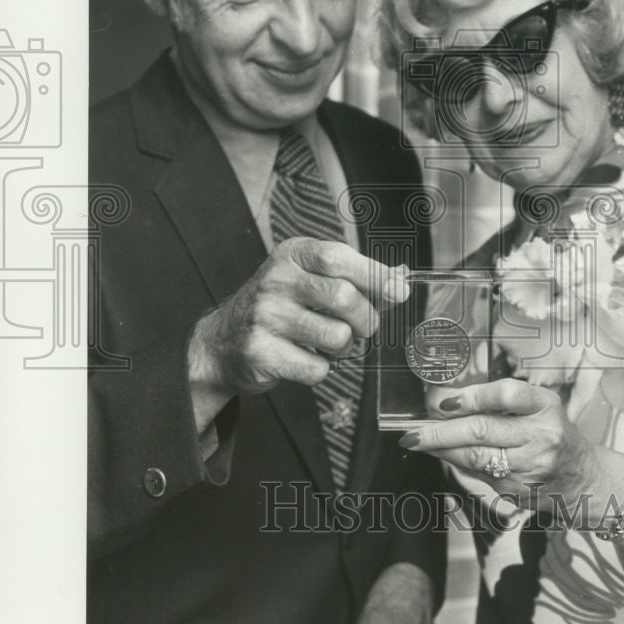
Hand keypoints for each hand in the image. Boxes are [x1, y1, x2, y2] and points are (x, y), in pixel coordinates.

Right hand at [187, 239, 408, 430]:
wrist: (223, 342)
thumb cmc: (281, 306)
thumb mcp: (311, 279)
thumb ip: (356, 279)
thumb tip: (400, 282)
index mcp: (292, 254)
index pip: (338, 257)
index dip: (374, 275)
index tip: (398, 292)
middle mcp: (275, 280)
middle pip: (343, 298)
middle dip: (367, 319)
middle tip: (364, 328)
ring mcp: (265, 316)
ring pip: (336, 336)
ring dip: (345, 347)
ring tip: (331, 344)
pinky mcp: (261, 352)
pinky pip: (317, 368)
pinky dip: (322, 369)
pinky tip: (306, 358)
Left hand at [402, 378, 595, 508]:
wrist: (583, 478)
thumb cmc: (551, 432)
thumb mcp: (537, 406)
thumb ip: (499, 401)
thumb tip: (444, 400)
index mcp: (545, 406)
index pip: (506, 395)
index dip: (471, 397)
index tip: (442, 401)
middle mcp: (541, 436)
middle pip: (483, 430)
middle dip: (440, 431)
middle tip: (412, 432)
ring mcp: (530, 468)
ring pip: (476, 458)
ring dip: (441, 450)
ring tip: (417, 442)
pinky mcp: (520, 491)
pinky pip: (479, 476)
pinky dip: (458, 464)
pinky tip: (446, 455)